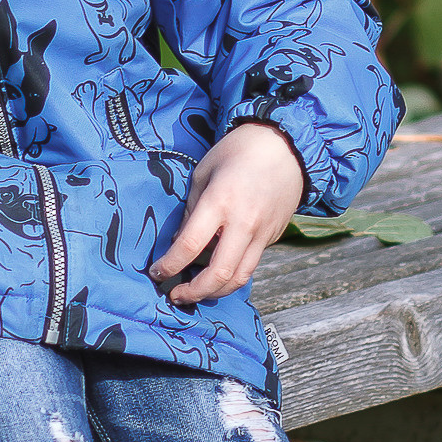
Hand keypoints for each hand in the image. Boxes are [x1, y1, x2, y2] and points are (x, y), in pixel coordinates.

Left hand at [150, 122, 305, 308]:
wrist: (285, 145)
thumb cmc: (238, 152)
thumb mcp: (204, 173)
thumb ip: (192, 211)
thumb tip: (179, 242)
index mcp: (220, 202)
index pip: (189, 246)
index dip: (169, 265)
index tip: (156, 273)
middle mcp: (243, 223)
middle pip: (219, 274)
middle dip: (194, 292)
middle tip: (176, 295)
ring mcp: (262, 233)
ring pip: (239, 278)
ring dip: (215, 292)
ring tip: (196, 293)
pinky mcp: (273, 237)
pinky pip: (250, 265)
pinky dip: (232, 276)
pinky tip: (217, 274)